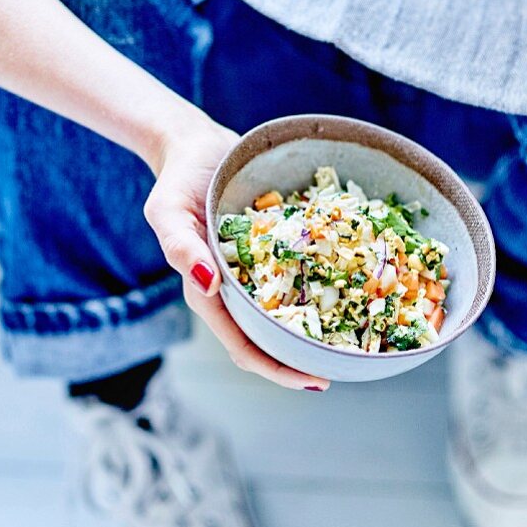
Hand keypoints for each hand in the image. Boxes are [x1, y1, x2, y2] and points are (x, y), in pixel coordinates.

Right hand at [143, 113, 329, 391]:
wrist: (194, 146)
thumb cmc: (177, 179)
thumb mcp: (167, 210)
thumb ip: (181, 248)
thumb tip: (208, 286)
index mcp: (208, 293)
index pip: (243, 346)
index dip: (277, 368)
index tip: (313, 379)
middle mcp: (235, 289)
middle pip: (271, 338)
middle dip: (305, 357)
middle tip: (348, 363)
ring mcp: (255, 269)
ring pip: (289, 309)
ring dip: (319, 324)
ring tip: (359, 333)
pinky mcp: (272, 247)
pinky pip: (300, 271)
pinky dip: (324, 281)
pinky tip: (356, 280)